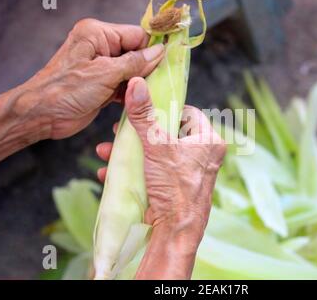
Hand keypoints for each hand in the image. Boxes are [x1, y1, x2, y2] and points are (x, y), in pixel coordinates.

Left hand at [32, 18, 164, 138]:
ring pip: (132, 70)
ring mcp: (101, 66)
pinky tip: (138, 101)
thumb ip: (134, 63)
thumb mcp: (105, 74)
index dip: (152, 49)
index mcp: (97, 34)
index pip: (136, 35)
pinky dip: (131, 92)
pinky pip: (124, 84)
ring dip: (140, 82)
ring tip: (150, 94)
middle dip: (147, 68)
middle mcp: (100, 46)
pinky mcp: (102, 84)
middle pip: (135, 53)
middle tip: (161, 83)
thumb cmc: (66, 90)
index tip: (168, 63)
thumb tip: (158, 53)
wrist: (42, 115)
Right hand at [96, 77, 225, 278]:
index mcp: (209, 142)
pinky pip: (154, 172)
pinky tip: (109, 171)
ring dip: (130, 152)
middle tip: (121, 130)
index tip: (146, 109)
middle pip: (168, 134)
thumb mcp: (157, 146)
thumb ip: (145, 116)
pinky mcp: (175, 187)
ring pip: (157, 154)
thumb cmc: (175, 186)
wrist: (175, 232)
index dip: (166, 108)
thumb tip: (137, 84)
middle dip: (140, 133)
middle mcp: (203, 156)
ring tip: (107, 150)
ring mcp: (189, 173)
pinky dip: (134, 170)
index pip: (189, 114)